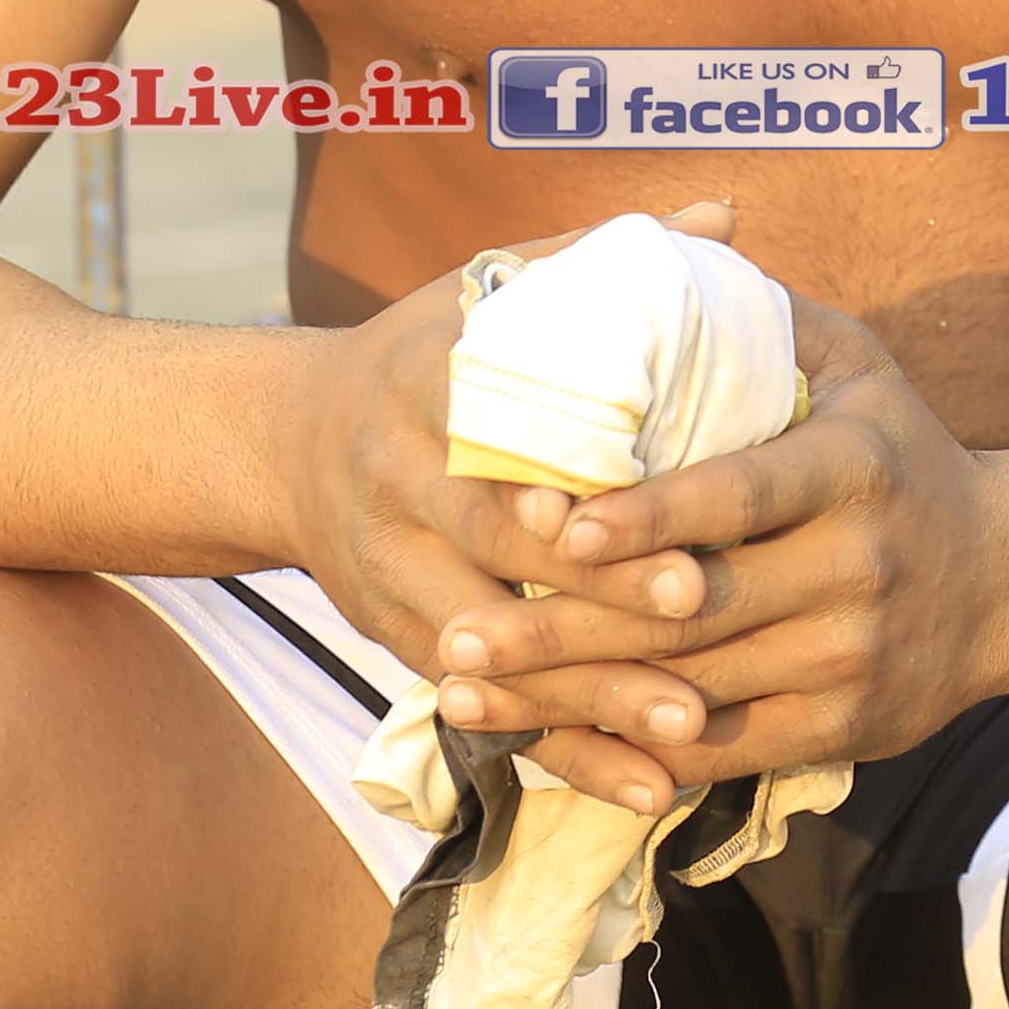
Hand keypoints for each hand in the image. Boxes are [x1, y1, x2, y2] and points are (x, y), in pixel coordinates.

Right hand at [264, 208, 750, 779]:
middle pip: (499, 552)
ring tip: (690, 731)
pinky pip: (493, 712)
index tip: (662, 515)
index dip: (576, 489)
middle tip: (701, 613)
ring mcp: (390, 574)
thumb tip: (726, 217)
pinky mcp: (403, 643)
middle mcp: (396, 482)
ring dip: (590, 698)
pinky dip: (568, 757)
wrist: (282, 443)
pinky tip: (649, 791)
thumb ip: (603, 260)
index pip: (500, 445)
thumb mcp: (490, 288)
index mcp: (425, 386)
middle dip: (599, 594)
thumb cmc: (427, 355)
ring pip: (496, 650)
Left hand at [425, 287, 1008, 817]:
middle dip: (563, 627)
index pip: (738, 494)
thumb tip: (670, 243)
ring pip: (688, 690)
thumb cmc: (899, 455)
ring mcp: (851, 659)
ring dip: (569, 698)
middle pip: (691, 611)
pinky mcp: (841, 731)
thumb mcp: (859, 367)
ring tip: (464, 690)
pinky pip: (719, 751)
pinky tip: (544, 741)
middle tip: (458, 631)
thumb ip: (764, 319)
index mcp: (853, 466)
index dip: (647, 515)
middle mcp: (858, 567)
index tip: (558, 523)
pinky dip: (625, 751)